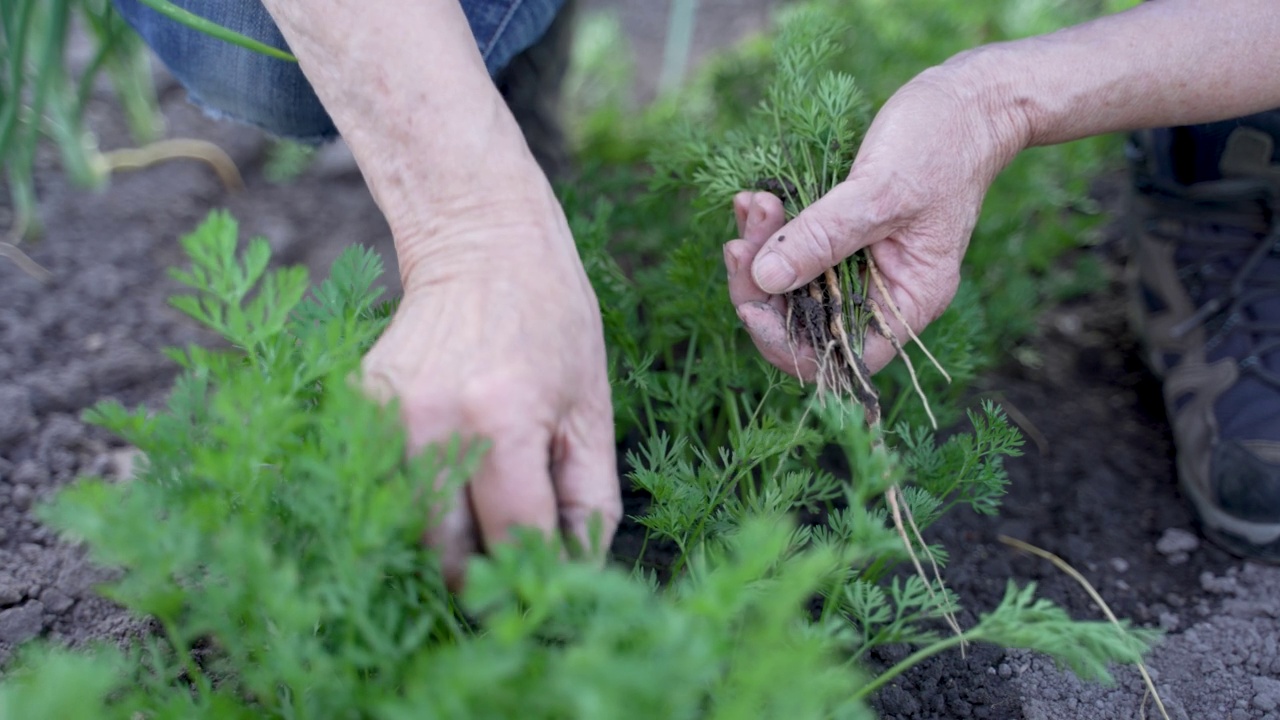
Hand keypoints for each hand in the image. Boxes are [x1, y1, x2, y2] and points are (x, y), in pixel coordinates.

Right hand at [361, 199, 621, 588]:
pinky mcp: (357, 403)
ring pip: (404, 526)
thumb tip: (575, 569)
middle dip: (479, 580)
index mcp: (503, 418)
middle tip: (504, 586)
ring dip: (438, 549)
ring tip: (473, 546)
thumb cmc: (552, 320)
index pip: (514, 537)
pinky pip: (381, 482)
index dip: (535, 577)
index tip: (546, 596)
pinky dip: (410, 504)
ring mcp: (385, 412)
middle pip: (446, 549)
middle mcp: (433, 420)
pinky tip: (441, 493)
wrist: (481, 241)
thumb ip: (591, 497)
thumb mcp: (592, 407)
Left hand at [724, 65, 1024, 376]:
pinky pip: (794, 247)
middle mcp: (882, 292)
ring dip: (759, 251)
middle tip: (741, 239)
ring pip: (791, 284)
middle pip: (804, 322)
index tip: (752, 307)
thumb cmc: (943, 143)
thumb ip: (825, 236)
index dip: (787, 344)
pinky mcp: (842, 234)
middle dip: (762, 287)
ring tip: (750, 204)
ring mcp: (860, 263)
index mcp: (909, 301)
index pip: (840, 355)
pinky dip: (768, 229)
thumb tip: (766, 280)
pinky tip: (751, 199)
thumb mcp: (882, 191)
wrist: (968, 101)